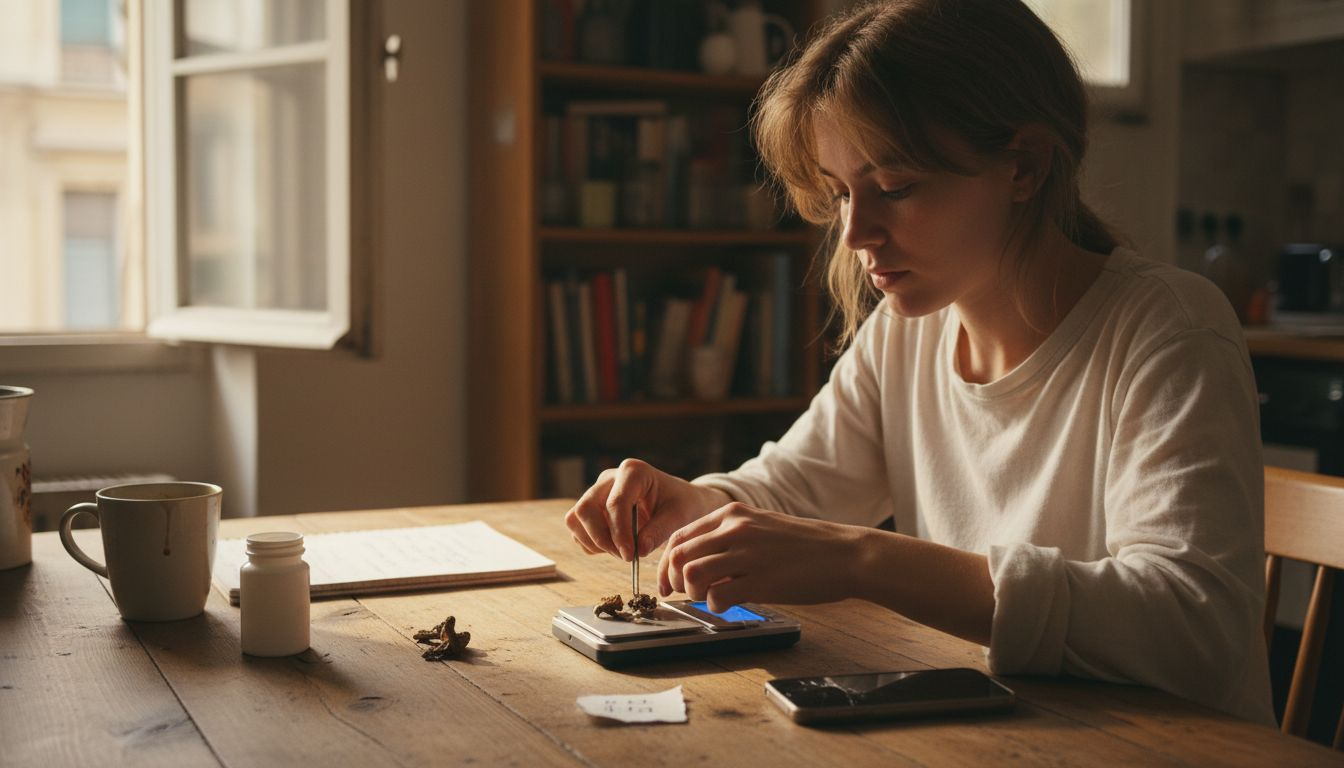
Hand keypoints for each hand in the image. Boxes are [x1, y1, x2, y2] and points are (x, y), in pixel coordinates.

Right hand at [563, 458, 730, 561]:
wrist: (679, 502)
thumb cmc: (682, 504)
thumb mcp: (679, 516)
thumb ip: (660, 531)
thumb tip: (639, 550)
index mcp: (633, 471)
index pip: (615, 503)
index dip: (619, 532)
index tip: (630, 555)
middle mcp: (609, 478)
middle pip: (585, 508)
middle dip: (602, 538)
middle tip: (625, 556)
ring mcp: (597, 492)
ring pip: (575, 519)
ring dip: (594, 542)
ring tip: (622, 552)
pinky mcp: (592, 508)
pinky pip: (578, 530)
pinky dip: (592, 544)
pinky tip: (615, 548)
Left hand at [656, 501, 865, 612]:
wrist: (845, 554)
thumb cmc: (806, 546)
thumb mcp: (762, 526)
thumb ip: (730, 536)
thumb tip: (699, 559)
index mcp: (733, 514)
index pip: (680, 536)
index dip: (667, 563)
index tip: (669, 581)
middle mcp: (735, 529)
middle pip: (678, 555)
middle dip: (674, 580)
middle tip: (685, 595)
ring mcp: (747, 554)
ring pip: (691, 574)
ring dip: (692, 593)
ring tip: (708, 598)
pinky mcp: (760, 581)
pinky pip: (717, 597)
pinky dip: (715, 606)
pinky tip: (729, 605)